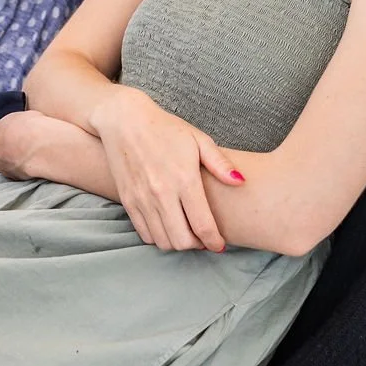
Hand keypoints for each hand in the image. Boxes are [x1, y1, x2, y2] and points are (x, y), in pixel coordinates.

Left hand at [0, 111, 60, 179]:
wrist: (40, 146)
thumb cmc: (32, 127)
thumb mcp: (21, 116)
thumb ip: (15, 125)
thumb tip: (21, 126)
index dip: (1, 138)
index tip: (12, 137)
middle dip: (6, 151)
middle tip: (21, 147)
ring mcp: (2, 167)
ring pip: (5, 165)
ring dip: (14, 161)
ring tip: (31, 156)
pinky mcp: (13, 178)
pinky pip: (16, 173)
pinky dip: (23, 169)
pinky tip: (34, 163)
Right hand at [93, 90, 243, 251]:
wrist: (124, 120)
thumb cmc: (165, 128)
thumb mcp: (198, 139)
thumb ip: (220, 163)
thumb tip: (241, 182)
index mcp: (184, 179)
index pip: (202, 226)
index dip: (214, 242)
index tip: (220, 245)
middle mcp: (162, 193)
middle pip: (182, 241)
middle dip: (197, 245)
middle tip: (203, 237)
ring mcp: (142, 199)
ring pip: (163, 241)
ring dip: (178, 243)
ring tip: (186, 232)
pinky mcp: (128, 201)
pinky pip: (145, 234)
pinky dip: (159, 237)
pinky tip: (167, 225)